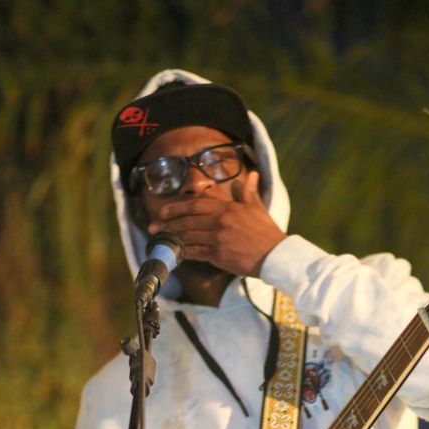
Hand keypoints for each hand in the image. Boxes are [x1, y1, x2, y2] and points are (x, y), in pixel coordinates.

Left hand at [148, 171, 285, 275]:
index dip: (177, 207)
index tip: (163, 210)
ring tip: (158, 240)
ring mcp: (218, 238)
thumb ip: (249, 191)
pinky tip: (174, 254)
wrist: (276, 254)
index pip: (197, 204)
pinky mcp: (219, 254)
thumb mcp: (257, 208)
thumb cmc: (267, 232)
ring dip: (171, 238)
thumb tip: (253, 174)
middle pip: (188, 219)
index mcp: (228, 208)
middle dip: (167, 222)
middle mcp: (220, 220)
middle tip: (153, 226)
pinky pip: (196, 252)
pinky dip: (183, 253)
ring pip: (189, 236)